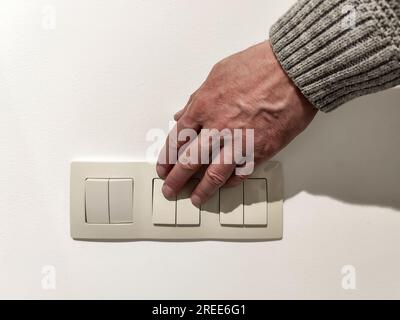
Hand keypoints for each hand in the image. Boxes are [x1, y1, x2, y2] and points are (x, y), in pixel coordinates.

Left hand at [156, 41, 316, 205]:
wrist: (293, 71)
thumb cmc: (258, 67)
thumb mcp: (217, 73)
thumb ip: (197, 98)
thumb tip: (182, 114)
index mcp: (203, 107)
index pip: (176, 140)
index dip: (167, 158)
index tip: (163, 169)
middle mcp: (217, 128)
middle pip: (189, 161)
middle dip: (176, 180)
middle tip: (170, 190)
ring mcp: (239, 142)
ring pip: (213, 175)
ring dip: (202, 190)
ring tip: (196, 199)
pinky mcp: (260, 151)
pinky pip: (241, 173)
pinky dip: (231, 182)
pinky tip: (224, 186)